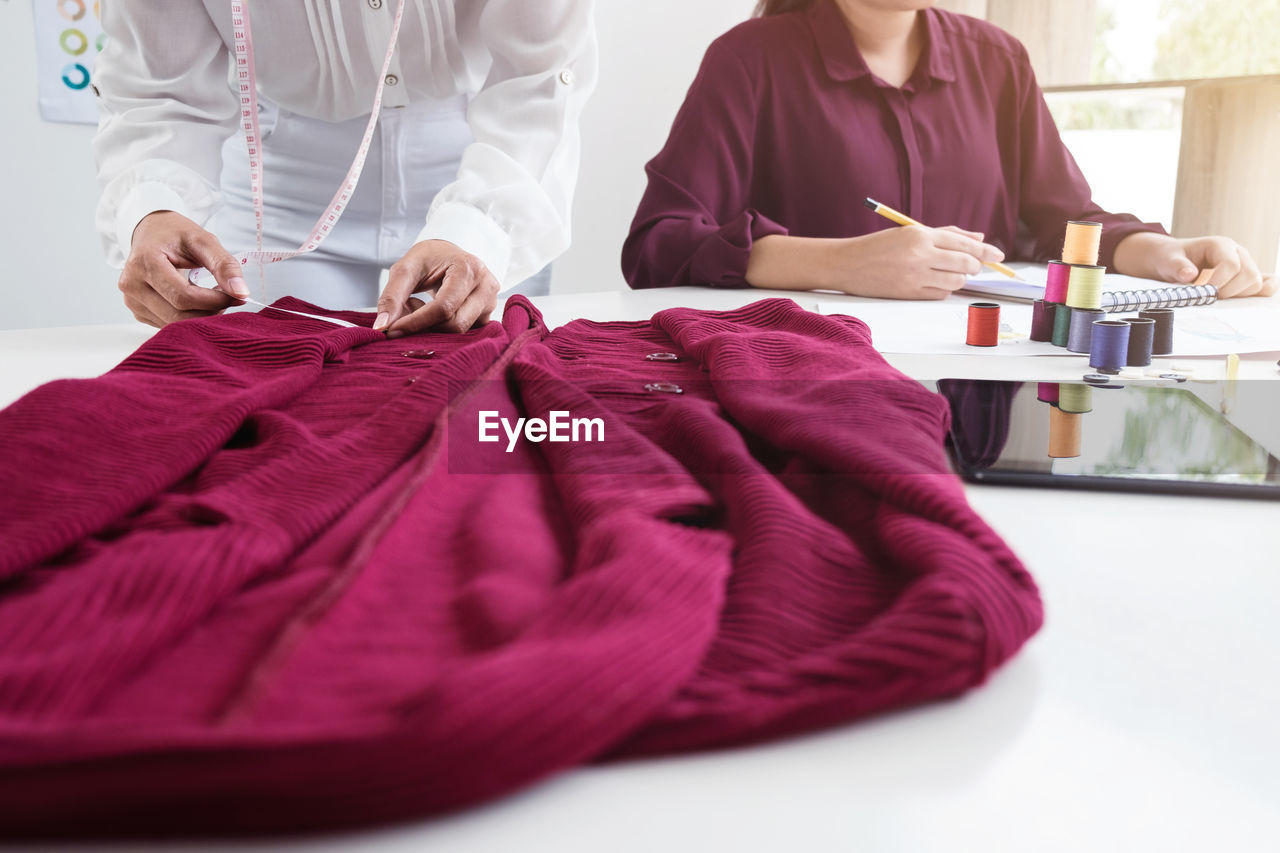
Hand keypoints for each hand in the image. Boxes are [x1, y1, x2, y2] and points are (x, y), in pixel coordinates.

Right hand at [120, 211, 248, 327]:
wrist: (151, 233)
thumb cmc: (176, 234)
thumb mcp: (203, 240)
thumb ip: (224, 265)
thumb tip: (242, 293)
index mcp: (144, 262)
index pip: (183, 296)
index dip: (214, 301)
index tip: (235, 296)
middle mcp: (131, 284)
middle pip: (178, 314)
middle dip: (209, 311)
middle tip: (227, 299)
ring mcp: (132, 301)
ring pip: (173, 324)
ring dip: (201, 316)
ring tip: (213, 297)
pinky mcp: (137, 311)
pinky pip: (168, 324)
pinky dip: (189, 317)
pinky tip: (197, 302)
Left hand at [373, 240, 499, 336]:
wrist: (448, 254)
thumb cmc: (428, 259)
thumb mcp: (405, 269)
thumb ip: (392, 296)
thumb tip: (382, 327)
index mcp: (469, 269)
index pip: (443, 307)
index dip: (417, 322)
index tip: (392, 330)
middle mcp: (487, 285)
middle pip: (455, 324)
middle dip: (426, 324)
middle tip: (408, 305)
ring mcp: (491, 302)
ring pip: (461, 331)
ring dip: (434, 325)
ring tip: (422, 304)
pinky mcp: (489, 315)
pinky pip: (465, 332)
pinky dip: (444, 327)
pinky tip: (436, 312)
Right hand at [828, 225, 1005, 298]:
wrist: (847, 264)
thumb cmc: (879, 246)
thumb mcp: (910, 232)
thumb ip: (946, 234)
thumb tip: (978, 237)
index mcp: (920, 235)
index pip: (963, 243)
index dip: (985, 250)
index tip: (998, 255)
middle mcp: (919, 255)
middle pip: (964, 263)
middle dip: (975, 266)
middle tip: (976, 266)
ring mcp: (914, 276)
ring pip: (955, 282)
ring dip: (959, 279)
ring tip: (950, 273)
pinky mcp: (908, 293)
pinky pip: (940, 294)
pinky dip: (944, 290)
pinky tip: (935, 283)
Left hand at [1118, 233, 1275, 298]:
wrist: (1173, 259)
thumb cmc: (1171, 258)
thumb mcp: (1168, 260)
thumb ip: (1177, 267)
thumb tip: (1189, 275)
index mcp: (1220, 245)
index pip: (1231, 265)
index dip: (1217, 283)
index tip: (1201, 292)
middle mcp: (1238, 253)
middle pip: (1249, 275)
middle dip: (1228, 291)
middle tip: (1208, 296)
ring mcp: (1245, 264)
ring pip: (1256, 283)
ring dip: (1237, 295)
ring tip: (1215, 295)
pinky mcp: (1246, 276)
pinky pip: (1265, 284)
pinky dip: (1258, 293)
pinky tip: (1242, 299)